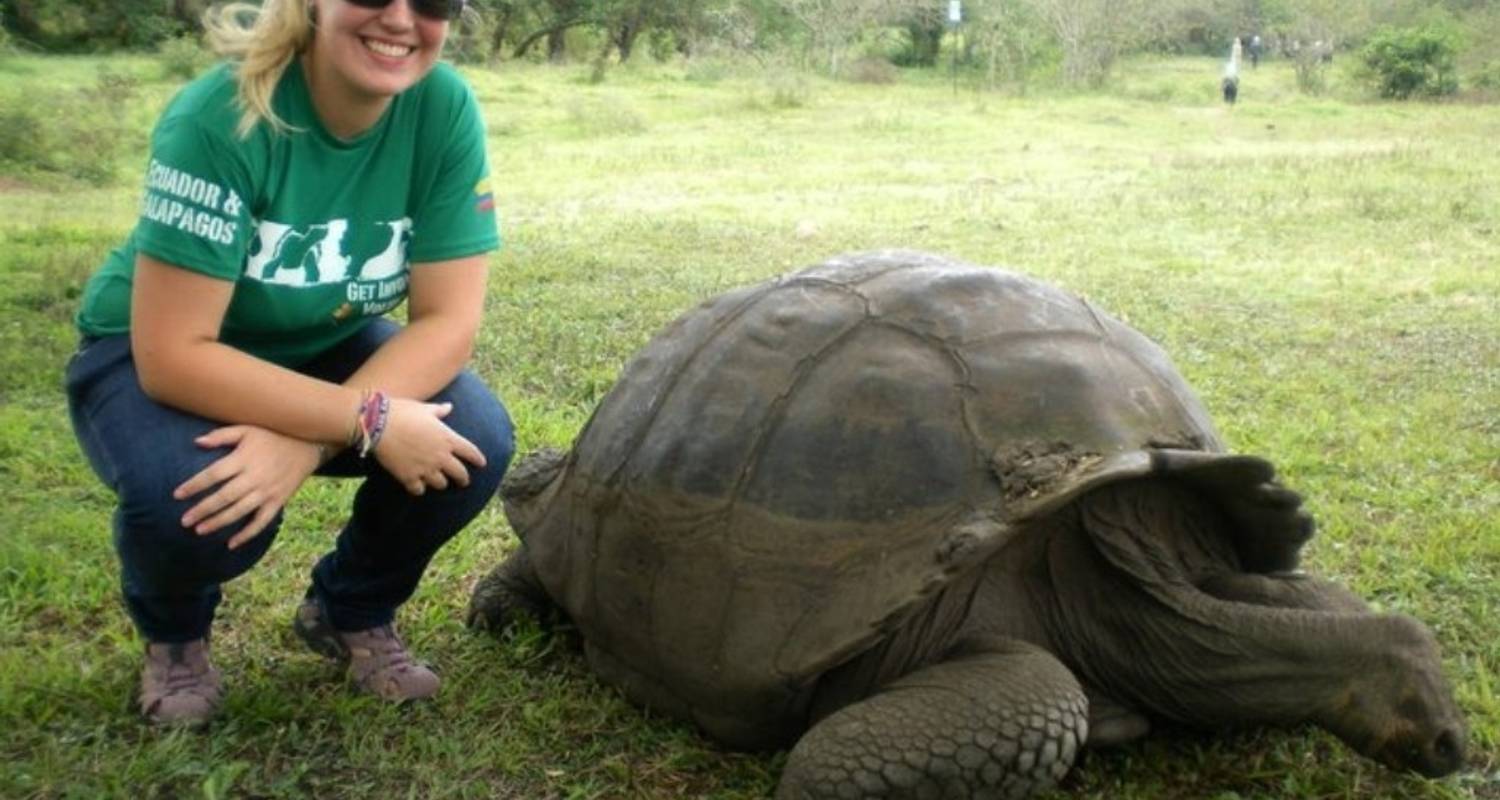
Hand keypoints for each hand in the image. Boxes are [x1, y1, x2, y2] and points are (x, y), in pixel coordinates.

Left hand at [174, 425, 321, 548]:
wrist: (308, 445)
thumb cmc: (273, 435)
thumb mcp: (248, 429)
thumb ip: (222, 435)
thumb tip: (196, 442)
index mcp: (244, 459)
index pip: (213, 474)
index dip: (194, 485)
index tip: (177, 495)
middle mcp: (254, 477)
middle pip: (224, 497)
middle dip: (202, 510)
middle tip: (184, 521)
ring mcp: (267, 491)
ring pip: (239, 511)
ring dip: (219, 522)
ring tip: (200, 530)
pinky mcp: (278, 501)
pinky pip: (261, 521)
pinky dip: (247, 534)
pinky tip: (232, 544)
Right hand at [372, 398, 485, 494]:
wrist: (378, 424)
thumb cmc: (402, 412)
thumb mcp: (424, 409)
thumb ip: (439, 411)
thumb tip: (449, 407)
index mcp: (447, 438)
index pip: (470, 452)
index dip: (477, 459)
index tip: (482, 464)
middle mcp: (440, 456)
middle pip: (460, 473)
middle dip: (463, 478)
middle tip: (463, 481)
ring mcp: (426, 468)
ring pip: (441, 484)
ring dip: (440, 483)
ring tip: (438, 482)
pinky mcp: (409, 477)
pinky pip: (419, 490)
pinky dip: (419, 488)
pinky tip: (417, 486)